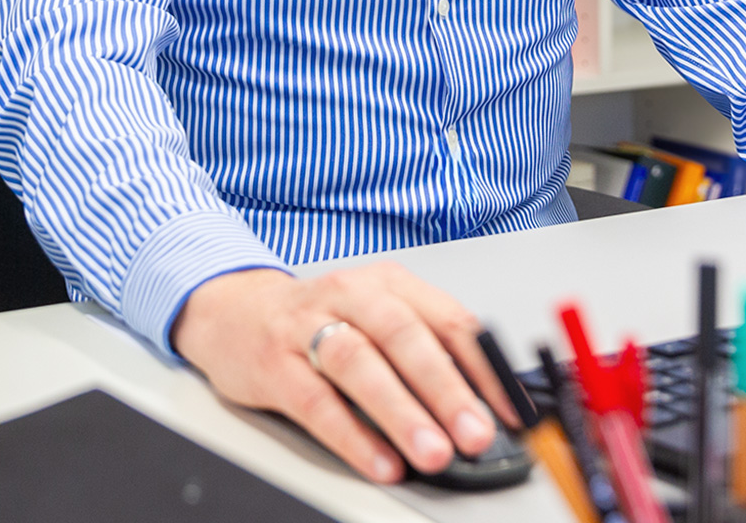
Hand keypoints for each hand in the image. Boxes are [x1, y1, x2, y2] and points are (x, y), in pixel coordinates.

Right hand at [171, 263, 517, 483]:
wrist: (234, 311)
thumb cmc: (320, 319)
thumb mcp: (377, 317)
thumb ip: (426, 347)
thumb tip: (484, 400)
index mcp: (389, 283)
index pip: (448, 321)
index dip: (484, 368)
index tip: (510, 411)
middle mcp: (352, 296)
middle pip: (405, 337)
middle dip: (446, 389)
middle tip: (476, 434)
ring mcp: (309, 327)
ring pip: (361, 365)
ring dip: (402, 413)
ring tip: (434, 453)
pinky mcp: (275, 365)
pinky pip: (316, 402)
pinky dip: (351, 435)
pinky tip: (380, 461)